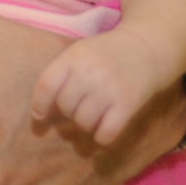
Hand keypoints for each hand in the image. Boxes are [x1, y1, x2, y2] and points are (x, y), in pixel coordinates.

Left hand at [31, 34, 156, 144]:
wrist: (146, 47)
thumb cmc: (105, 53)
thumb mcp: (79, 52)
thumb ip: (61, 74)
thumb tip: (39, 112)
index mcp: (73, 57)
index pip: (47, 85)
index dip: (39, 104)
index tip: (39, 116)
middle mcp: (90, 73)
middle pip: (65, 107)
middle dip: (68, 112)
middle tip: (79, 106)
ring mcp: (110, 89)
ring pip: (83, 122)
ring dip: (85, 124)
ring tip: (92, 115)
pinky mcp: (128, 104)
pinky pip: (106, 133)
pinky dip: (101, 137)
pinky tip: (104, 130)